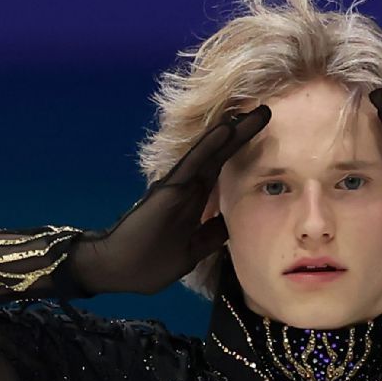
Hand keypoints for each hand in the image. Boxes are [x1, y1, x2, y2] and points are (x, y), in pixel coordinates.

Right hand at [76, 105, 270, 294]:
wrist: (115, 269)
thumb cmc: (148, 263)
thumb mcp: (190, 252)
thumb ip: (210, 236)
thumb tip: (230, 225)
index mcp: (195, 203)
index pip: (224, 174)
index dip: (243, 157)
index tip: (266, 140)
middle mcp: (189, 189)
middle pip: (222, 157)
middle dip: (244, 135)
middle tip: (266, 111)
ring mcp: (180, 186)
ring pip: (212, 154)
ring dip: (234, 133)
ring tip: (257, 111)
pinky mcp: (170, 189)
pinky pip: (194, 164)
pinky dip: (210, 146)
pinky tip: (227, 128)